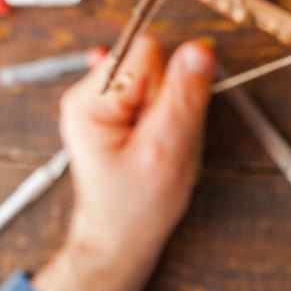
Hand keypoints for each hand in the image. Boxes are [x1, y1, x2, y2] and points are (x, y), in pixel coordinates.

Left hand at [33, 35, 214, 290]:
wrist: (119, 240)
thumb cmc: (135, 207)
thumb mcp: (166, 153)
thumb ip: (184, 98)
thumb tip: (200, 50)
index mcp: (91, 101)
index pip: (147, 52)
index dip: (173, 82)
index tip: (171, 119)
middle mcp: (89, 93)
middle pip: (153, 62)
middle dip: (172, 98)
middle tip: (166, 139)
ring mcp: (101, 101)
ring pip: (158, 79)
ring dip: (172, 110)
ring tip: (162, 146)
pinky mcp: (116, 110)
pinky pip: (155, 95)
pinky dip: (166, 116)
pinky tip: (158, 142)